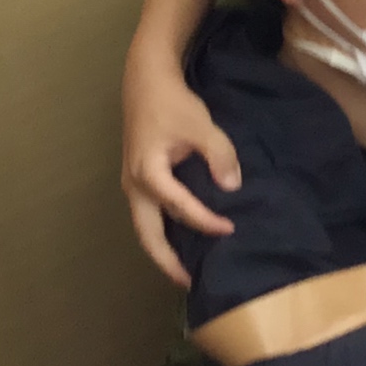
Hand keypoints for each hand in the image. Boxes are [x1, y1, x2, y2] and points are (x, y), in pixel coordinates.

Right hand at [121, 53, 241, 288]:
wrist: (146, 82)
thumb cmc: (172, 103)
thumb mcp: (201, 125)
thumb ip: (219, 155)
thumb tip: (232, 187)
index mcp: (148, 174)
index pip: (180, 207)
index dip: (205, 221)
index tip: (229, 229)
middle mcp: (135, 186)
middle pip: (148, 235)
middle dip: (167, 262)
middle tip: (190, 283)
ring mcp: (133, 185)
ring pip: (146, 228)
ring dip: (164, 250)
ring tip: (186, 270)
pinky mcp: (139, 180)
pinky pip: (149, 215)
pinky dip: (163, 232)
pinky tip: (182, 240)